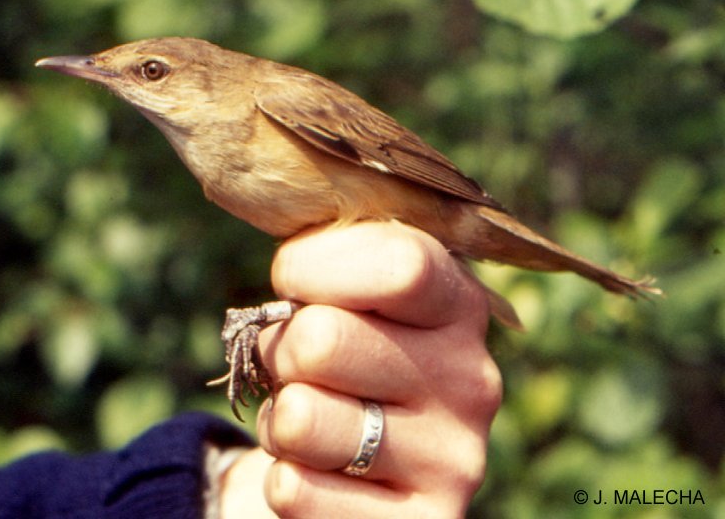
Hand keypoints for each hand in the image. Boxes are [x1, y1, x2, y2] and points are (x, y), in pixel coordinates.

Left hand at [220, 221, 501, 517]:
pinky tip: (322, 474)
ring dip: (281, 417)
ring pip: (298, 417)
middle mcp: (473, 379)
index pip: (399, 263)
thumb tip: (294, 261)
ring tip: (315, 419)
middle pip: (322, 339)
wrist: (356, 465)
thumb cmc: (342, 355)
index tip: (294, 280)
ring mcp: (455, 460)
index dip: (313, 266)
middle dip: (283, 349)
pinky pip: (295, 492)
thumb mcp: (346, 293)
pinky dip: (285, 479)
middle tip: (304, 364)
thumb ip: (332, 261)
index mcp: (461, 305)